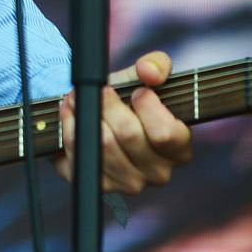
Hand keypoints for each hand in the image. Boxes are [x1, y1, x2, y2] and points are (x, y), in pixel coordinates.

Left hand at [54, 51, 191, 193]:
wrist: (101, 116)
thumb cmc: (130, 98)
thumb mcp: (146, 77)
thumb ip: (156, 66)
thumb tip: (148, 72)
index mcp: (179, 149)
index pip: (165, 134)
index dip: (147, 107)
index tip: (137, 91)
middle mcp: (159, 172)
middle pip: (129, 136)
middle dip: (109, 104)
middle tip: (100, 88)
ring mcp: (130, 183)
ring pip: (103, 145)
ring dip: (86, 113)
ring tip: (78, 97)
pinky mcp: (101, 185)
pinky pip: (81, 155)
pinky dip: (72, 129)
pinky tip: (71, 115)